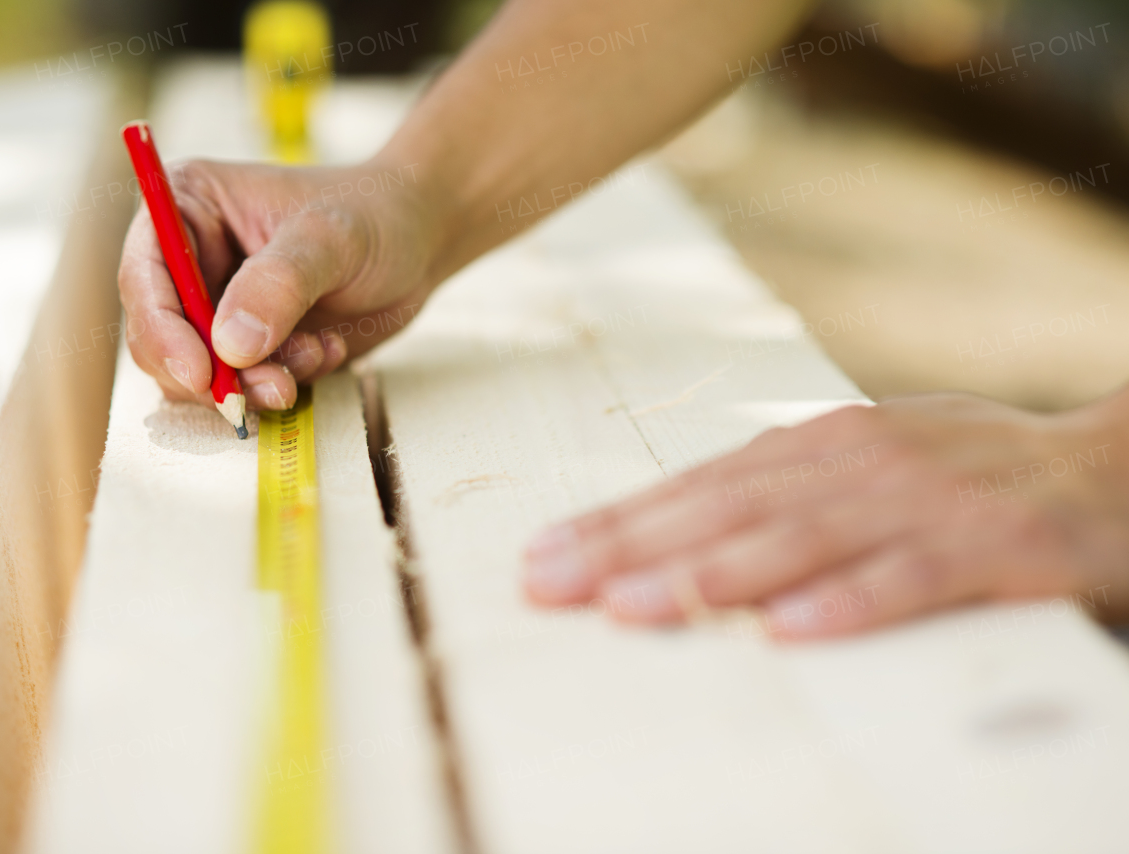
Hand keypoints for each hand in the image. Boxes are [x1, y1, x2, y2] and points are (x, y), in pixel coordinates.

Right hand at [117, 158, 443, 408]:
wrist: (418, 243)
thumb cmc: (375, 216)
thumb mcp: (331, 238)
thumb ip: (280, 285)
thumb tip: (231, 345)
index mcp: (188, 206)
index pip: (144, 276)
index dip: (161, 330)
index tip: (200, 372)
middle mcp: (190, 260)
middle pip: (159, 338)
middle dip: (214, 373)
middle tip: (275, 383)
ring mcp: (216, 308)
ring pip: (200, 376)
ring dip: (258, 381)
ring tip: (317, 350)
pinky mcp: (247, 347)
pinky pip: (244, 388)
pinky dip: (285, 382)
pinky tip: (326, 348)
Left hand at [523, 392, 1128, 638]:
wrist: (1114, 464)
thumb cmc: (964, 474)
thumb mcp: (863, 469)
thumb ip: (778, 495)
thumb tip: (667, 537)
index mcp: (818, 443)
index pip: (696, 487)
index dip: (615, 522)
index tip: (540, 560)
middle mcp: (859, 461)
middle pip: (726, 509)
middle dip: (631, 548)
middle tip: (553, 586)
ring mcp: (927, 499)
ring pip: (804, 537)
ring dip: (715, 572)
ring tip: (638, 605)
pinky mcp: (1000, 543)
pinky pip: (915, 577)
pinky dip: (852, 601)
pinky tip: (791, 631)